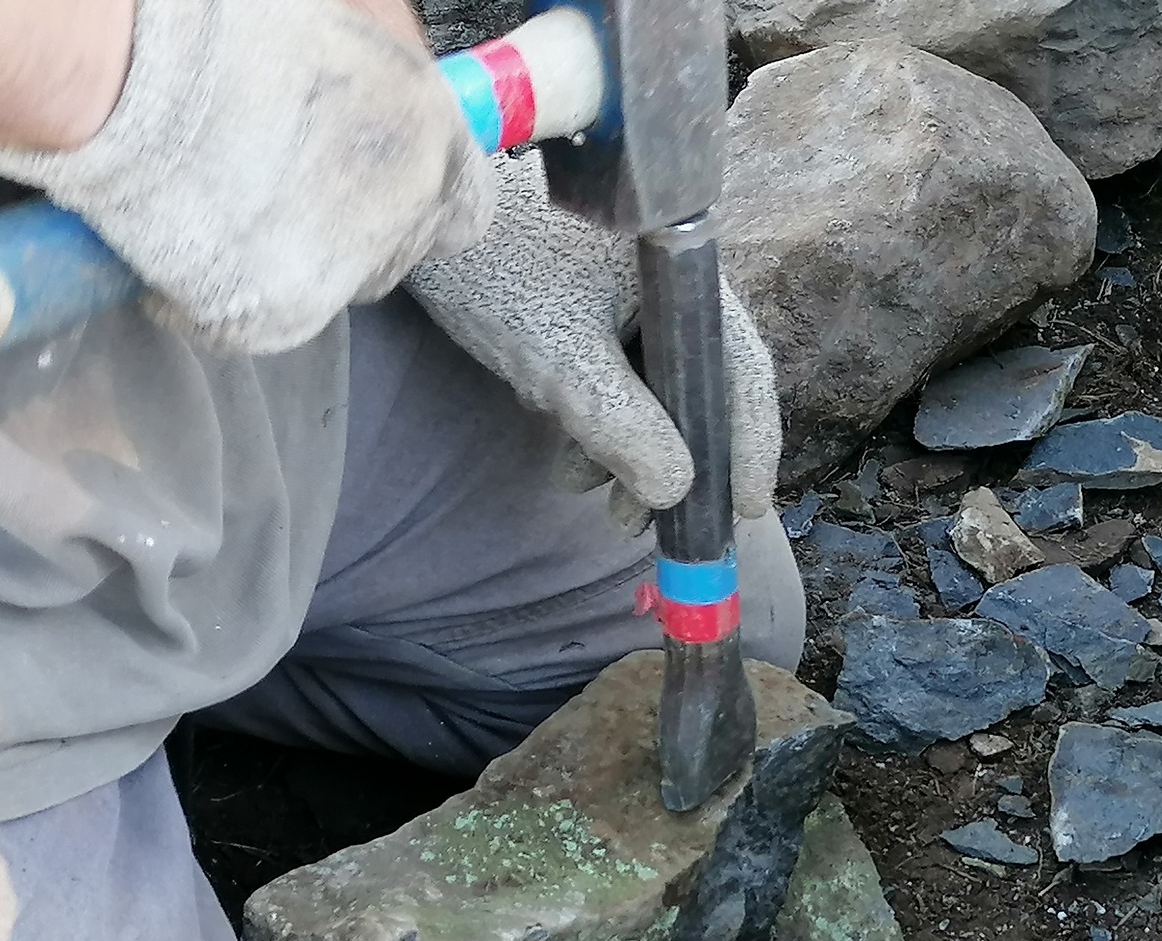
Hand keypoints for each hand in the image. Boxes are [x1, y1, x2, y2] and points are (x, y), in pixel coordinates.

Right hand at [0, 0, 494, 353]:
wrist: (131, 68)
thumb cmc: (228, 25)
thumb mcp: (347, 17)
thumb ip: (393, 67)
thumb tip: (410, 88)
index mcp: (432, 137)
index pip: (467, 206)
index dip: (424, 198)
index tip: (388, 187)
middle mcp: (404, 213)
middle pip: (399, 253)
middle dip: (356, 229)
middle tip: (287, 185)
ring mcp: (345, 272)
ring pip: (335, 289)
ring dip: (295, 259)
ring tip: (228, 203)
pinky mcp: (278, 317)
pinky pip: (257, 321)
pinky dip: (220, 296)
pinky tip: (181, 242)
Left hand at [404, 149, 782, 530]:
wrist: (412, 198)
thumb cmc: (496, 268)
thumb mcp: (563, 362)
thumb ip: (624, 429)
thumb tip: (677, 489)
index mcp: (683, 281)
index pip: (741, 372)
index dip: (748, 446)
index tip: (743, 510)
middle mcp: (666, 281)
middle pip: (693, 383)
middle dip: (670, 460)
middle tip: (642, 522)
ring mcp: (623, 287)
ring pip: (646, 381)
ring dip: (623, 445)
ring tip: (585, 490)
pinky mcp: (580, 295)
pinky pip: (608, 365)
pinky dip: (594, 413)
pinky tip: (563, 449)